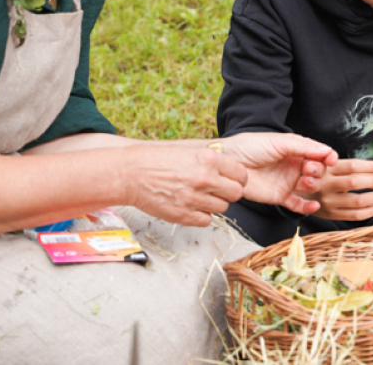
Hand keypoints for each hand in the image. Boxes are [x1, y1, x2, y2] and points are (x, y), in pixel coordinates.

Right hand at [120, 143, 249, 226]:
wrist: (130, 174)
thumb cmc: (158, 160)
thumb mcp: (189, 151)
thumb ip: (212, 161)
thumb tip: (232, 169)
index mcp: (208, 159)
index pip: (241, 174)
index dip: (238, 179)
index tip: (232, 180)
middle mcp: (204, 178)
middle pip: (236, 193)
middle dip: (229, 193)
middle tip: (218, 191)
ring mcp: (194, 198)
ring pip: (222, 208)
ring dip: (214, 204)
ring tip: (200, 197)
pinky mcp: (183, 215)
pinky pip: (206, 220)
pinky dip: (201, 216)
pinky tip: (192, 207)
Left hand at [217, 132, 338, 215]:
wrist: (229, 162)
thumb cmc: (251, 146)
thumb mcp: (279, 142)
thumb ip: (304, 147)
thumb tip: (327, 151)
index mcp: (296, 150)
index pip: (319, 154)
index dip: (328, 157)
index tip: (331, 159)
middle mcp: (294, 166)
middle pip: (318, 171)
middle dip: (318, 170)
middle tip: (309, 169)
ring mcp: (288, 182)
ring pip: (310, 186)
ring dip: (314, 184)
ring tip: (306, 181)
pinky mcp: (280, 197)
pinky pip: (298, 204)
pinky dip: (307, 207)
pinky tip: (314, 206)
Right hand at [305, 158, 372, 220]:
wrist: (299, 193)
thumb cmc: (321, 176)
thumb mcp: (328, 165)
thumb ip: (348, 166)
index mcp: (327, 169)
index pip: (352, 166)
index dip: (370, 166)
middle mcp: (326, 186)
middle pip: (355, 182)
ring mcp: (328, 202)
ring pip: (357, 201)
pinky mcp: (331, 215)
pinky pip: (354, 216)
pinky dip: (370, 212)